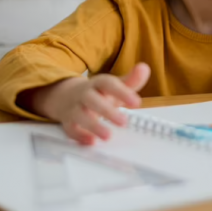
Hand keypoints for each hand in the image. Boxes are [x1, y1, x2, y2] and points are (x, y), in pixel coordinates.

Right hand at [31, 63, 150, 145]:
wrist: (67, 96)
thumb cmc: (98, 93)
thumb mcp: (115, 86)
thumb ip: (131, 80)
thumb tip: (144, 68)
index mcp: (98, 84)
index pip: (108, 84)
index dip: (122, 92)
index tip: (136, 102)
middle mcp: (85, 94)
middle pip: (92, 99)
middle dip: (107, 111)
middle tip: (124, 121)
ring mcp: (75, 108)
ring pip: (80, 115)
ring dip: (93, 126)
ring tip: (108, 136)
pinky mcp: (68, 122)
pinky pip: (71, 129)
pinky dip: (80, 136)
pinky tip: (91, 141)